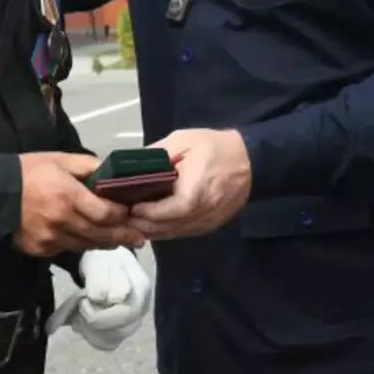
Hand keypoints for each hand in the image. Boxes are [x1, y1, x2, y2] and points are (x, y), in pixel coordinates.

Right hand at [14, 152, 143, 256]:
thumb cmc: (27, 171)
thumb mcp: (59, 159)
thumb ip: (87, 166)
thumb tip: (111, 175)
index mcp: (68, 196)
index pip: (106, 213)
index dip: (122, 215)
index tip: (132, 212)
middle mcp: (62, 221)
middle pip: (101, 235)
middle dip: (123, 236)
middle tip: (140, 237)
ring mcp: (51, 239)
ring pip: (87, 246)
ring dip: (105, 243)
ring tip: (121, 241)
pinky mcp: (41, 250)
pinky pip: (68, 249)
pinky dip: (81, 244)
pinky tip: (90, 240)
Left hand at [47, 247, 152, 351]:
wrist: (106, 261)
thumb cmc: (104, 258)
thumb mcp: (100, 261)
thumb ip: (101, 278)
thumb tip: (104, 298)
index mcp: (141, 289)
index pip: (125, 314)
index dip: (100, 313)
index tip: (84, 298)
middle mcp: (141, 309)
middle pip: (120, 331)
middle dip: (93, 322)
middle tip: (80, 305)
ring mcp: (133, 322)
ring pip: (111, 341)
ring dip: (89, 331)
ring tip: (79, 313)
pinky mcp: (121, 330)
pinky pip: (106, 343)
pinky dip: (90, 336)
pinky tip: (81, 322)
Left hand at [130, 129, 252, 239]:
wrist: (249, 159)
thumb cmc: (214, 147)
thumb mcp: (182, 140)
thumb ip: (156, 154)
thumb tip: (130, 166)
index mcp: (199, 189)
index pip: (173, 210)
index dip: (150, 212)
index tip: (131, 207)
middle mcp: (206, 211)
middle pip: (171, 226)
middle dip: (145, 224)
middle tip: (123, 218)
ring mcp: (210, 221)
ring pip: (176, 233)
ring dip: (153, 231)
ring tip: (132, 223)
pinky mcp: (211, 225)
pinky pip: (185, 233)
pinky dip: (167, 231)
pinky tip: (151, 226)